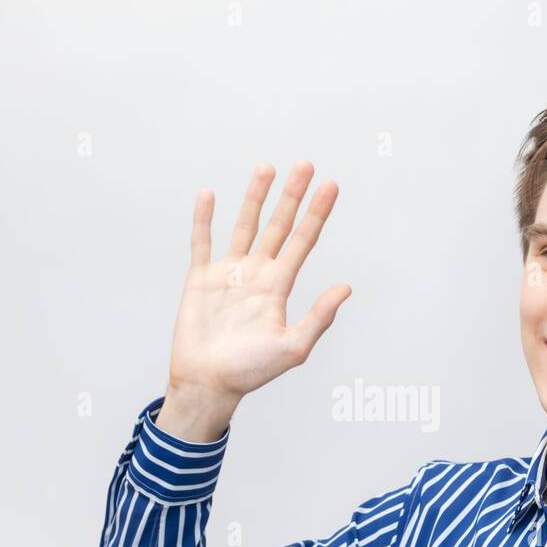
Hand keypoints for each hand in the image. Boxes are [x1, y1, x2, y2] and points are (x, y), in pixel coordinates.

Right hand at [165, 160, 351, 410]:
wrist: (208, 383)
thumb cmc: (250, 372)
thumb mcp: (293, 348)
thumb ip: (319, 318)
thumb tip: (346, 288)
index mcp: (278, 287)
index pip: (303, 241)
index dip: (317, 213)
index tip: (331, 185)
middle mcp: (256, 274)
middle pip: (278, 225)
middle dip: (292, 195)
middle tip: (306, 164)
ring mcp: (228, 273)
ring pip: (244, 225)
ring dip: (255, 197)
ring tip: (267, 167)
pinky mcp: (199, 279)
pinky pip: (201, 242)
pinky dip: (204, 219)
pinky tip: (209, 195)